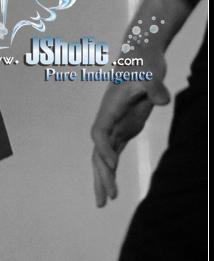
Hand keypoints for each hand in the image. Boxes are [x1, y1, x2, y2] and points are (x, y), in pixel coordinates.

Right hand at [90, 53, 169, 207]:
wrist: (141, 56)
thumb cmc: (143, 63)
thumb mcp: (150, 72)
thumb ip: (154, 86)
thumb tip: (162, 100)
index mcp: (110, 107)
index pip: (100, 132)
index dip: (104, 149)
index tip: (113, 164)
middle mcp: (108, 119)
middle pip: (99, 150)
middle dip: (101, 173)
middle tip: (108, 198)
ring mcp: (114, 125)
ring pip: (102, 156)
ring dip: (101, 178)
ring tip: (102, 204)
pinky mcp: (123, 129)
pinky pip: (113, 154)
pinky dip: (110, 172)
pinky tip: (112, 190)